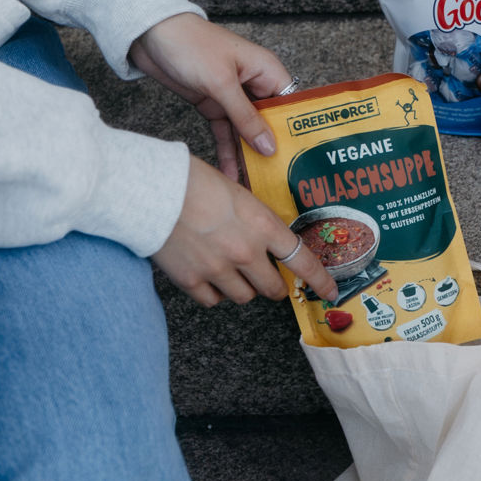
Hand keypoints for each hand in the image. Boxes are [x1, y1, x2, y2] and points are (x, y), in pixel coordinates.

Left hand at [130, 12, 286, 178]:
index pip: (290, 105)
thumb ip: (246, 117)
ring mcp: (233, 96)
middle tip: (277, 181)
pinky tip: (230, 173)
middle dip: (271, 151)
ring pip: (246, 133)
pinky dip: (227, 152)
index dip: (295, 131)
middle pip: (269, 123)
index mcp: (266, 70)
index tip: (299, 159)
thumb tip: (269, 146)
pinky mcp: (213, 105)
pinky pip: (225, 133)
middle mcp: (254, 84)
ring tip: (253, 186)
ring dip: (248, 157)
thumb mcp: (221, 84)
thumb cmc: (191, 46)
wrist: (150, 35)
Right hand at [153, 157, 337, 306]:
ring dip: (241, 287)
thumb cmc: (191, 180)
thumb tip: (262, 233)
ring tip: (228, 268)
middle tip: (266, 278)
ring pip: (243, 297)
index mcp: (261, 225)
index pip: (302, 259)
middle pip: (272, 288)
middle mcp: (245, 252)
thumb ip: (254, 217)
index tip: (330, 290)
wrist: (150, 190)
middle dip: (272, 285)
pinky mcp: (191, 281)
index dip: (320, 279)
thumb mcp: (237, 191)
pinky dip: (212, 292)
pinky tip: (205, 274)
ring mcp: (218, 269)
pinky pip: (212, 301)